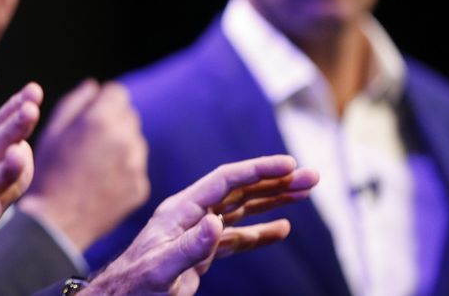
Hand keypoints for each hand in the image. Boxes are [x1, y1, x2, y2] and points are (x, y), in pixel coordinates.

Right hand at [19, 79, 148, 249]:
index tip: (92, 113)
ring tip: (94, 164)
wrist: (57, 221)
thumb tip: (93, 85)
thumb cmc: (48, 173)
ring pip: (135, 141)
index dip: (103, 100)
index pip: (117, 92)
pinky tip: (102, 182)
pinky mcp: (141, 187)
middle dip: (112, 121)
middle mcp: (124, 138)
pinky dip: (124, 170)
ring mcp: (136, 164)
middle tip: (90, 141)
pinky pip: (137, 167)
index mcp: (100, 120)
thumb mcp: (52, 131)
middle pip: (129, 115)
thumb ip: (75, 102)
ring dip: (121, 144)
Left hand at [83, 155, 317, 295]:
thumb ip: (190, 246)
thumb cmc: (136, 283)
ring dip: (273, 201)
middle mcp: (192, 214)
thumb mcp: (162, 267)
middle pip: (240, 190)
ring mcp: (198, 232)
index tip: (289, 165)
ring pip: (242, 210)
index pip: (226, 181)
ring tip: (305, 193)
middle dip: (276, 182)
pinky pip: (237, 237)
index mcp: (182, 209)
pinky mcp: (202, 251)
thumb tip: (216, 221)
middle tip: (313, 176)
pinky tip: (282, 229)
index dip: (258, 170)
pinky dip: (260, 233)